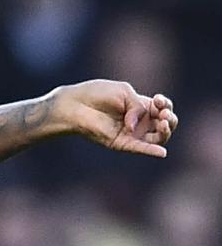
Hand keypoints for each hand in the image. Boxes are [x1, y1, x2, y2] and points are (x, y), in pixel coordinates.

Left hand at [55, 80, 177, 157]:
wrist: (76, 104)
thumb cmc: (98, 94)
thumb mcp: (124, 93)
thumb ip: (138, 106)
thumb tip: (136, 128)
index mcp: (141, 106)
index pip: (163, 108)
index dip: (165, 104)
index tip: (158, 99)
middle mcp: (139, 121)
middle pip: (165, 124)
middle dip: (170, 119)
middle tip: (163, 113)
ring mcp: (132, 133)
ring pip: (157, 138)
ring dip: (165, 132)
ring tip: (162, 123)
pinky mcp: (122, 143)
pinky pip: (140, 149)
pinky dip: (151, 151)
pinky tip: (161, 152)